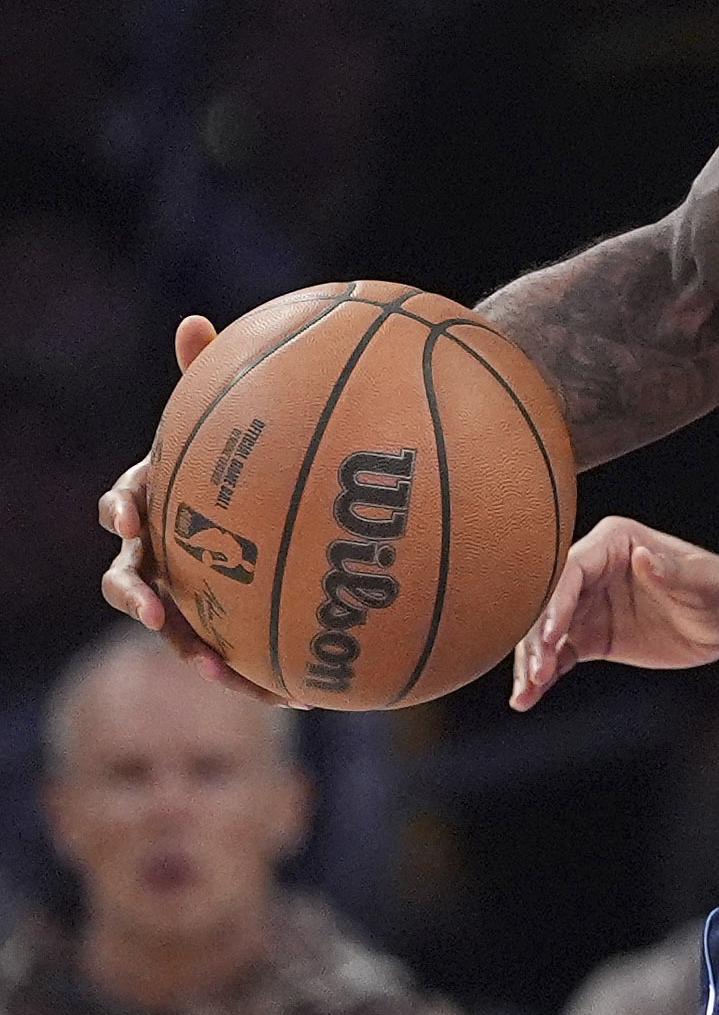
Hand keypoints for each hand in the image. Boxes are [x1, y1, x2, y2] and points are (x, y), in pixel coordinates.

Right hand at [97, 317, 288, 706]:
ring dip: (189, 648)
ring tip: (213, 665)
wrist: (298, 507)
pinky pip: (236, 656)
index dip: (124, 511)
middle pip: (131, 580)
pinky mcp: (234, 628)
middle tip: (154, 607)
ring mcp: (195, 595)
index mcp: (162, 502)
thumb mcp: (239, 418)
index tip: (132, 515)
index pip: (126, 507)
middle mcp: (165, 554)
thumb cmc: (255, 455)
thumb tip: (193, 321)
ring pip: (178, 629)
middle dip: (135, 595)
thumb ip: (214, 375)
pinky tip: (286, 693)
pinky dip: (250, 675)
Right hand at [510, 516, 718, 709]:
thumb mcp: (704, 583)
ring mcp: (587, 603)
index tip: (549, 635)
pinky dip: (542, 675)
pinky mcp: (590, 635)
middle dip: (536, 636)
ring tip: (526, 692)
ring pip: (545, 631)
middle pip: (548, 601)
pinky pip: (558, 654)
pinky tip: (528, 697)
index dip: (554, 602)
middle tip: (535, 671)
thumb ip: (673, 572)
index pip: (570, 570)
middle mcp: (593, 569)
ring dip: (532, 660)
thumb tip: (643, 558)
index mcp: (615, 543)